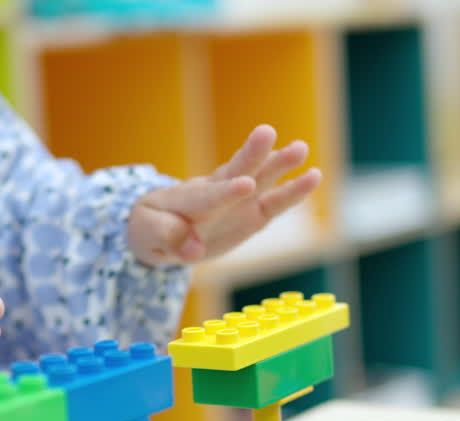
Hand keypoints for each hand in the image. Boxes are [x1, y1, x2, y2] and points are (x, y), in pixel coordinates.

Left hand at [127, 124, 321, 265]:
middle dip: (250, 155)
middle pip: (233, 171)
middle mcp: (214, 192)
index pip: (207, 196)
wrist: (158, 227)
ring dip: (278, 165)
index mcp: (184, 200)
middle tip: (267, 132)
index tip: (245, 185)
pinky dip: (291, 192)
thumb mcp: (146, 234)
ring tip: (301, 148)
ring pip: (258, 180)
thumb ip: (167, 238)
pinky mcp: (249, 214)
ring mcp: (235, 201)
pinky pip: (272, 204)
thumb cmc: (149, 228)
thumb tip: (193, 248)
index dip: (226, 191)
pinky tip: (313, 176)